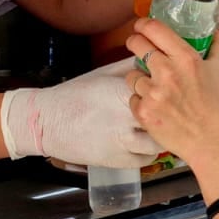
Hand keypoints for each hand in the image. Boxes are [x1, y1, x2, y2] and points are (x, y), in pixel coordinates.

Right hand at [0, 62, 162, 166]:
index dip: (168, 91)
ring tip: (156, 130)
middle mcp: (125, 116)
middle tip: (170, 112)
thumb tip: (151, 59)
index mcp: (122, 91)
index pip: (158, 89)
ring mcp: (122, 141)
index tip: (171, 91)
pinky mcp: (118, 160)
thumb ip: (130, 68)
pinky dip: (148, 152)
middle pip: (163, 117)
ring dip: (160, 136)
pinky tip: (142, 143)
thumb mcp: (104, 74)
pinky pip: (146, 159)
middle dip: (168, 115)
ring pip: (158, 141)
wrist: (47, 121)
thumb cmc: (74, 94)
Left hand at [125, 18, 218, 181]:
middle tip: (139, 47)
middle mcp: (167, 72)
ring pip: (132, 74)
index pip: (154, 29)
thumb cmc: (213, 106)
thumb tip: (214, 30)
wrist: (208, 141)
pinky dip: (141, 101)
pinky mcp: (142, 110)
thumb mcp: (218, 71)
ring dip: (140, 78)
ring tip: (155, 88)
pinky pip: (133, 97)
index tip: (141, 26)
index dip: (143, 24)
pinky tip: (156, 106)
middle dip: (135, 43)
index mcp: (185, 58)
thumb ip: (216, 47)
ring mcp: (152, 92)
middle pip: (135, 44)